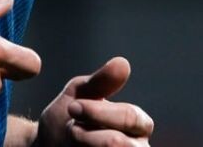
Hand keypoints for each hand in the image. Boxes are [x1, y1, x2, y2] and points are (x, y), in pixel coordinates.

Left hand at [35, 57, 153, 145]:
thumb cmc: (66, 121)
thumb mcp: (78, 95)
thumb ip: (101, 82)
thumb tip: (123, 63)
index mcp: (137, 124)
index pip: (131, 118)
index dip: (99, 112)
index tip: (72, 108)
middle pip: (122, 144)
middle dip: (90, 135)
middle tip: (71, 129)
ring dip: (86, 146)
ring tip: (72, 140)